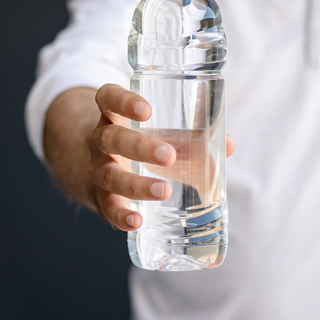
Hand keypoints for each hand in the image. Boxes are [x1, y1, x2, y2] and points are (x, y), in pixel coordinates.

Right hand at [86, 84, 235, 230]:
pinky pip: (107, 208)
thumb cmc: (134, 147)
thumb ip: (189, 138)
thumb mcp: (152, 134)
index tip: (146, 110)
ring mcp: (96, 171)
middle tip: (169, 155)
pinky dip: (121, 215)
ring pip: (109, 175)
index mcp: (113, 117)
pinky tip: (137, 221)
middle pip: (111, 138)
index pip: (108, 98)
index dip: (122, 101)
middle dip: (140, 146)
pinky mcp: (100, 199)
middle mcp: (100, 142)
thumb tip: (227, 144)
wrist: (92, 170)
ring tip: (164, 190)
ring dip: (137, 184)